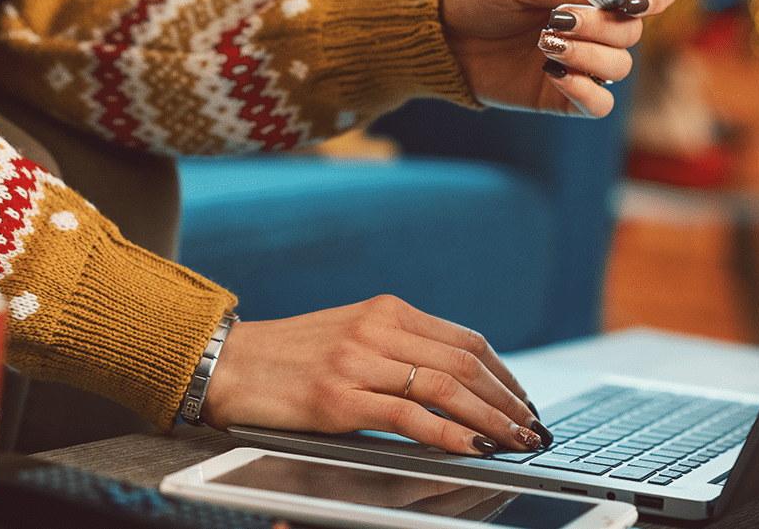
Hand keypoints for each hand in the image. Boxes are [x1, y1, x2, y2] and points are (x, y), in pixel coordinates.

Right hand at [200, 295, 551, 455]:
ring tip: (514, 441)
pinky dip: (449, 434)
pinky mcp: (340, 398)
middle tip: (531, 427)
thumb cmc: (289, 356)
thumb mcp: (350, 336)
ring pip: (445, 388)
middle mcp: (377, 328)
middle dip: (507, 400)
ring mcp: (358, 362)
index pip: (465, 340)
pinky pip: (409, 418)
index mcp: (386, 310)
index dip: (503, 374)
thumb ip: (398, 349)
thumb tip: (455, 383)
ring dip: (490, 419)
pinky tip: (472, 448)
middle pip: (464, 364)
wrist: (228, 363)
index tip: (523, 400)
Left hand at [441, 0, 677, 117]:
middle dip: (598, 26)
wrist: (445, 36)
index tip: (632, 1)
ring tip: (544, 44)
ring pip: (620, 67)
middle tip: (555, 20)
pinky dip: (585, 91)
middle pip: (633, 32)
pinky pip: (601, 105)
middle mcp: (597, 24)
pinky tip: (554, 74)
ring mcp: (583, 62)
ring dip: (586, 55)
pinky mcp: (566, 95)